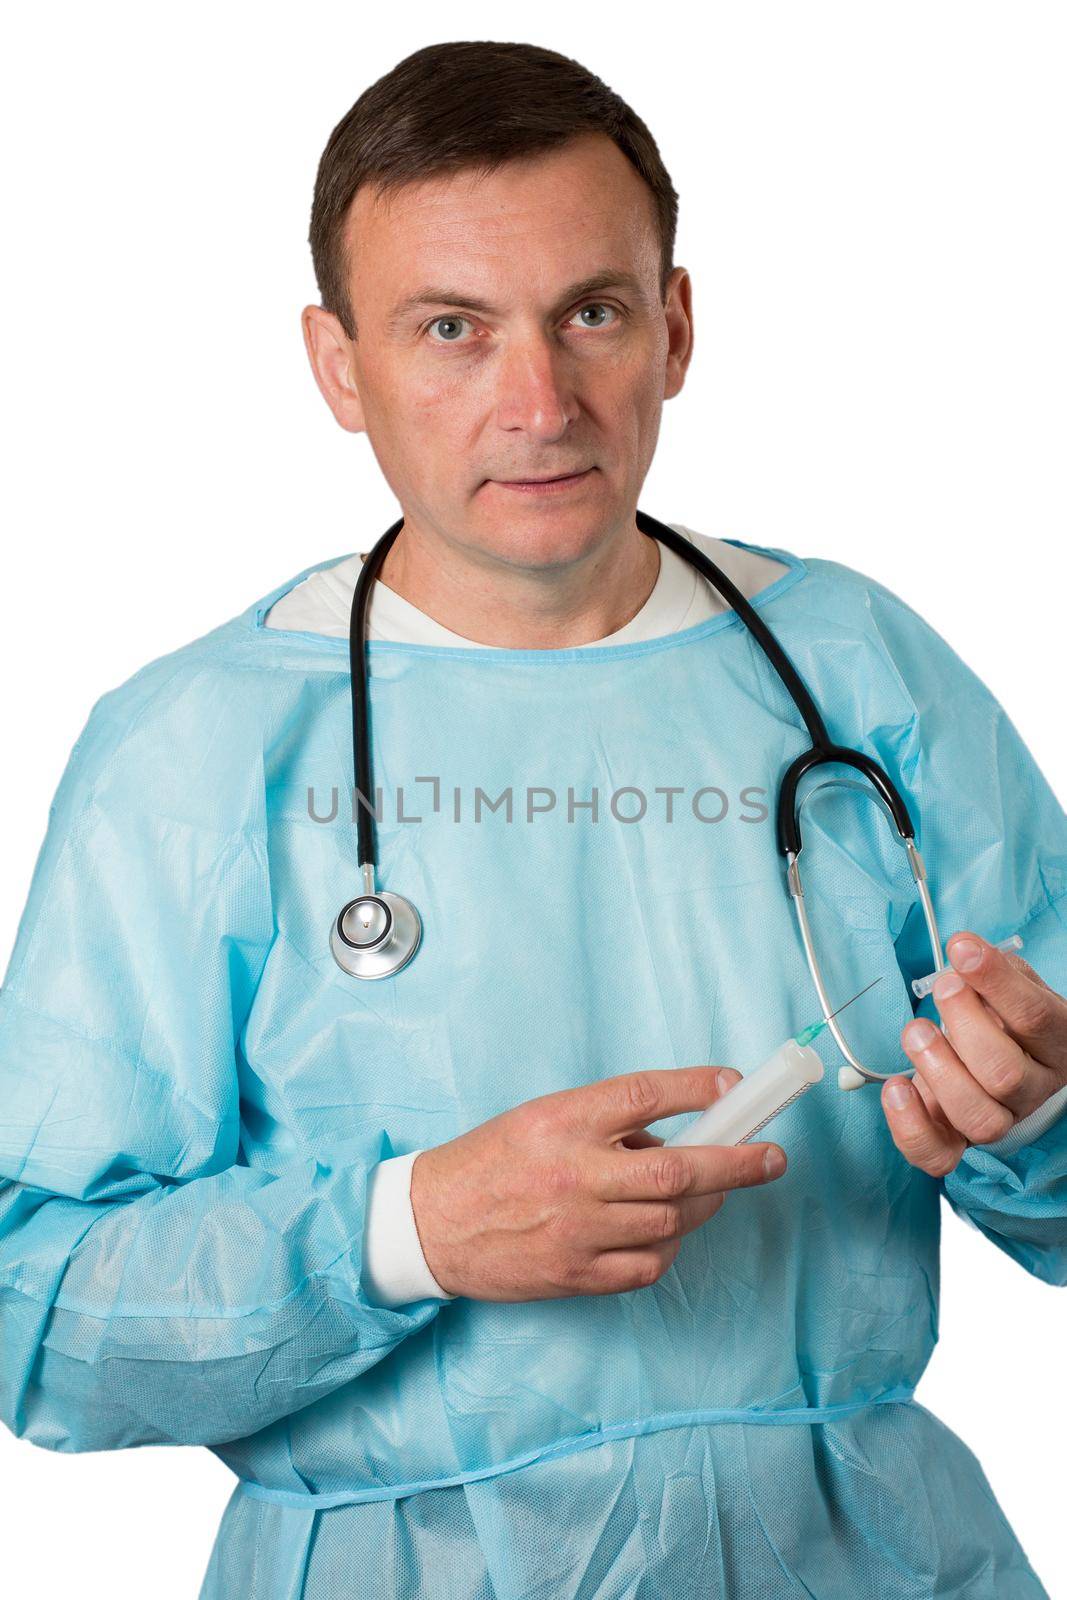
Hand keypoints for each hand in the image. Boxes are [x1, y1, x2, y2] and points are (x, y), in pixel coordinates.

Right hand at [409, 1066, 786, 1302]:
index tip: (734, 1086)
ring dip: (706, 1203)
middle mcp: (573, 1174)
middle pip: (675, 1168)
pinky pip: (648, 1265)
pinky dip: (669, 1247)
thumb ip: (605, 1124)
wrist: (431, 1224)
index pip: (644, 1095)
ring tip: (717, 1190)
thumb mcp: (542, 1117)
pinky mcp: (576, 1275)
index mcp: (562, 1121)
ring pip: (671, 1221)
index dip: (696, 1088)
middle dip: (736, 1162)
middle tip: (773, 1157)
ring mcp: (577, 1230)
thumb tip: (673, 1139)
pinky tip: (669, 1233)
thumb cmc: (491, 1162)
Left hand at [882, 930, 1066, 1175]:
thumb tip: (964, 952)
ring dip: (938, 1071)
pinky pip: (939, 1156)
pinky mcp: (960, 1145)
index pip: (1034, 1016)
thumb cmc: (1003, 1020)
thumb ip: (993, 972)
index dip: (996, 982)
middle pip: (1004, 1073)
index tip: (961, 950)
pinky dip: (909, 1125)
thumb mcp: (1009, 988)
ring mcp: (1000, 1122)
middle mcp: (1035, 1089)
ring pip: (979, 1118)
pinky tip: (896, 1086)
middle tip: (942, 987)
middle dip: (963, 1023)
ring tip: (917, 1031)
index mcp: (1055, 1044)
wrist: (1001, 1062)